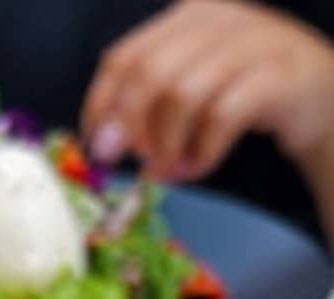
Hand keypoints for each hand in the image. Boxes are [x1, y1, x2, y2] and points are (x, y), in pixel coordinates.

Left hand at [81, 0, 333, 182]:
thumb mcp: (189, 92)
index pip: (124, 56)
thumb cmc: (243, 96)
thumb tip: (104, 144)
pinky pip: (222, 117)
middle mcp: (218, 20)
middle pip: (149, 73)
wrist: (318, 99)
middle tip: (133, 163)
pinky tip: (198, 168)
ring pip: (182, 95)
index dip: (101, 105)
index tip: (96, 147)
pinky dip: (202, 152)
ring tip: (170, 171)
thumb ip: (146, 107)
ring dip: (168, 146)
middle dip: (132, 127)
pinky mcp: (277, 76)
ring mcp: (252, 43)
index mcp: (188, 16)